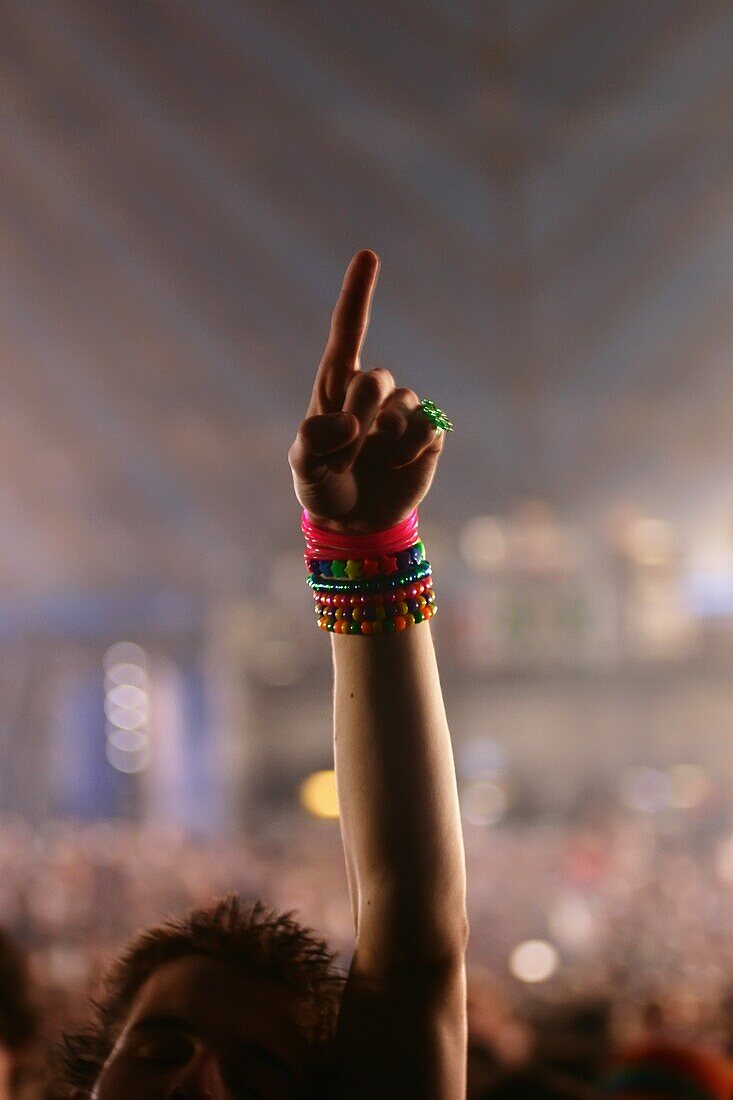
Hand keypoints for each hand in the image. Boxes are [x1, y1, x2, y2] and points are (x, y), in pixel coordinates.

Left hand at [288, 250, 445, 533]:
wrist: (354, 520)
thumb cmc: (322, 484)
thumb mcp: (303, 466)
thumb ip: (313, 440)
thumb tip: (350, 423)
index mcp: (335, 386)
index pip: (347, 332)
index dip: (357, 294)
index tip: (368, 255)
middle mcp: (371, 392)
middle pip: (376, 379)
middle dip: (361, 416)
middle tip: (345, 453)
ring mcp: (401, 413)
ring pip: (403, 405)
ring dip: (384, 439)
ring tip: (368, 463)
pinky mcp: (426, 436)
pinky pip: (429, 426)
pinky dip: (412, 447)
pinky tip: (398, 464)